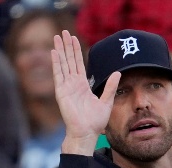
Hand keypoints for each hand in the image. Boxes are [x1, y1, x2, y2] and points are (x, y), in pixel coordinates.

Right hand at [53, 30, 119, 155]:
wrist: (87, 132)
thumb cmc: (95, 121)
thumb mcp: (106, 101)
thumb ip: (110, 86)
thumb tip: (117, 73)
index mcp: (82, 85)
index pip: (78, 63)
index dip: (76, 51)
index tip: (74, 38)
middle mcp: (73, 83)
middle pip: (69, 60)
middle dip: (66, 46)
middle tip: (63, 32)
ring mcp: (66, 87)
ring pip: (63, 64)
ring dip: (60, 50)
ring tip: (57, 36)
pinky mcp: (61, 92)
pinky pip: (58, 74)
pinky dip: (56, 63)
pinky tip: (54, 52)